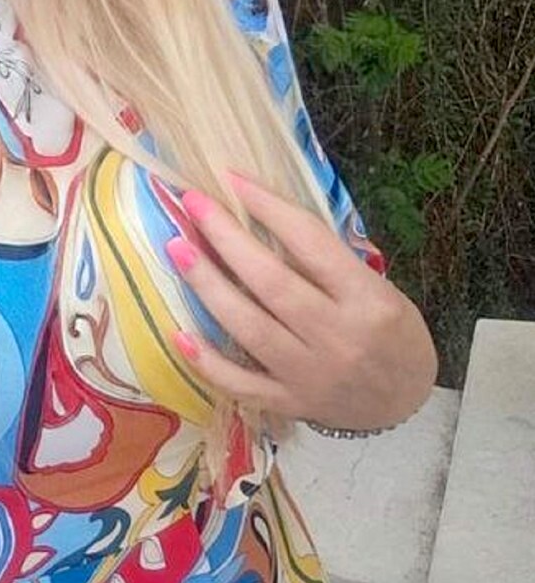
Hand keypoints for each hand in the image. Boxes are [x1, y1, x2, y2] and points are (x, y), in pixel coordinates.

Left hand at [164, 169, 437, 429]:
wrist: (406, 401)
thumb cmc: (391, 332)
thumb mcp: (379, 289)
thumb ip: (328, 262)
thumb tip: (263, 215)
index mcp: (367, 300)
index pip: (311, 244)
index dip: (269, 208)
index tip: (233, 179)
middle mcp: (338, 337)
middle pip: (272, 283)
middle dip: (227, 239)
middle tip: (193, 204)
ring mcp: (310, 375)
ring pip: (249, 328)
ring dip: (208, 287)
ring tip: (178, 249)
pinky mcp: (289, 403)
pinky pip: (240, 384)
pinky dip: (207, 362)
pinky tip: (179, 333)